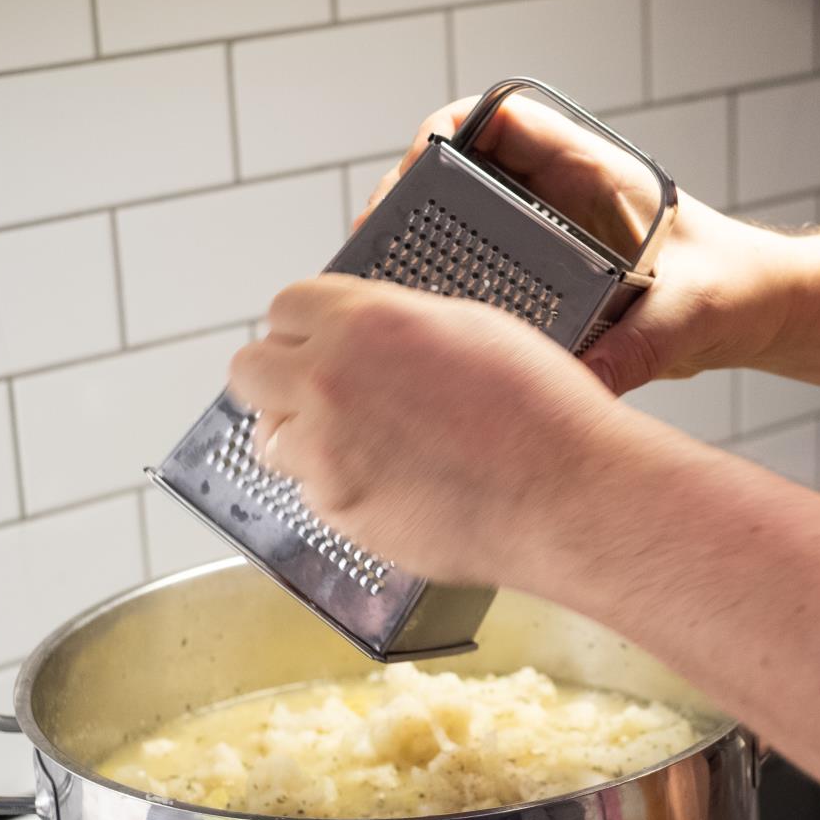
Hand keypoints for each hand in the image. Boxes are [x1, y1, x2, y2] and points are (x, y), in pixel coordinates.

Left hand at [228, 274, 658, 585]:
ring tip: (364, 446)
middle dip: (280, 378)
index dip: (307, 326)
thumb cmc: (544, 413)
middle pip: (250, 370)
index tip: (320, 341)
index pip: (285, 306)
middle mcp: (330, 382)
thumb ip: (398, 323)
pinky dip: (340, 489)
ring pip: (271, 438)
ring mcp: (327, 453)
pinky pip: (311, 493)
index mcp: (365, 322)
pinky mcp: (340, 512)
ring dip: (304, 439)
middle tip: (321, 392)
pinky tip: (395, 484)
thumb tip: (365, 334)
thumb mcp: (473, 327)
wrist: (569, 496)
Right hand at [356, 93, 797, 393]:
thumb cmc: (733, 288)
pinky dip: (446, 290)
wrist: (755, 311)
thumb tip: (588, 381)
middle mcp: (559, 196)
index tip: (411, 178)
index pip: (497, 121)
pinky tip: (423, 328)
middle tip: (374, 250)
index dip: (441, 139)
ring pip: (458, 222)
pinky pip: (478, 269)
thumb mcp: (689, 316)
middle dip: (408, 201)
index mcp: (592, 172)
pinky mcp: (544, 278)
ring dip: (418, 248)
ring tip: (382, 293)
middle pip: (457, 172)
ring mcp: (546, 235)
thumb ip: (641, 347)